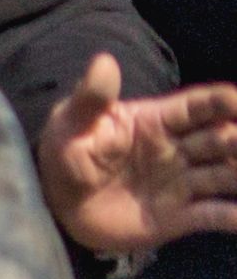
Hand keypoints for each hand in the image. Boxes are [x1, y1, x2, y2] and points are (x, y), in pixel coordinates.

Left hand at [35, 54, 236, 257]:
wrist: (58, 204)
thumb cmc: (67, 153)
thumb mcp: (71, 123)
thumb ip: (91, 97)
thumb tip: (103, 61)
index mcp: (159, 120)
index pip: (201, 106)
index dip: (226, 101)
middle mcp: (180, 149)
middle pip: (224, 139)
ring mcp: (182, 182)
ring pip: (226, 174)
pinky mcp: (179, 216)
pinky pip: (213, 215)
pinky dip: (232, 218)